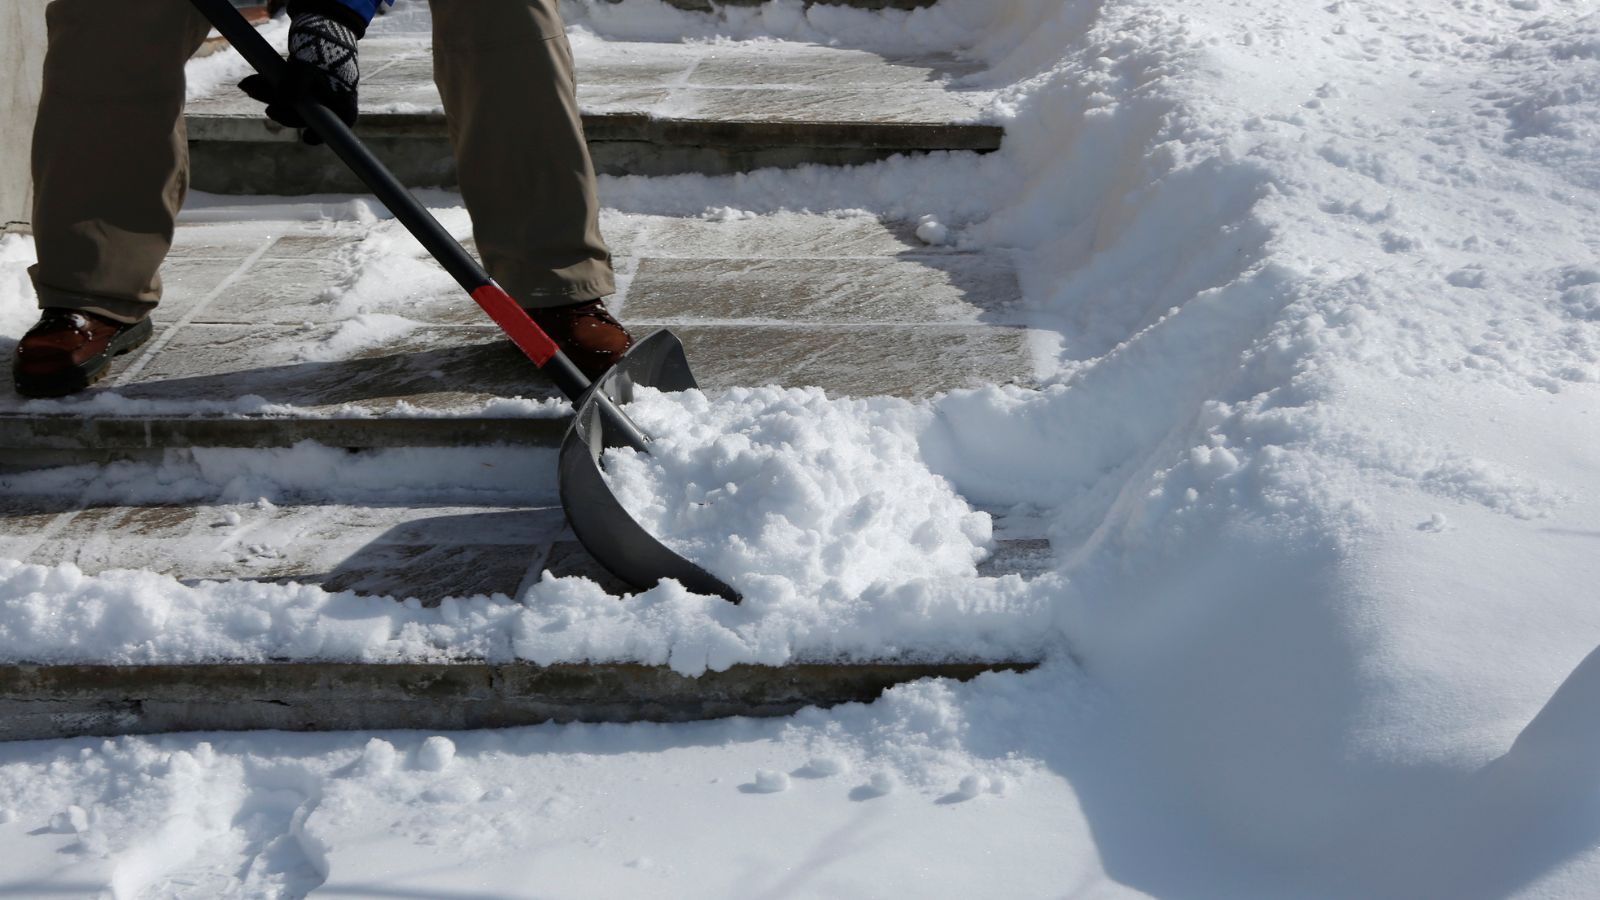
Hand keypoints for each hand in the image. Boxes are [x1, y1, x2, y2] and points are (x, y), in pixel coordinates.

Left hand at [239, 10, 359, 144]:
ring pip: (292, 100)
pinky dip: (270, 84)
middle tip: (266, 109)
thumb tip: (279, 104)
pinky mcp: (303, 78)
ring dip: (270, 95)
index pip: (335, 126)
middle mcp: (331, 97)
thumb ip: (294, 87)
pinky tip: (253, 80)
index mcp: (342, 100)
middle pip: (307, 113)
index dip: (320, 134)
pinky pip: (286, 87)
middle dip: (284, 110)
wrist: (322, 20)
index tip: (306, 139)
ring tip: (248, 86)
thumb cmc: (322, 46)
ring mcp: (317, 88)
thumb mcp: (307, 67)